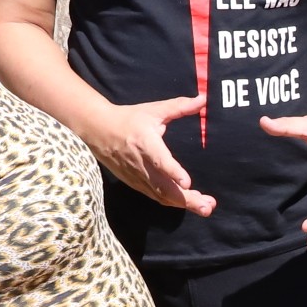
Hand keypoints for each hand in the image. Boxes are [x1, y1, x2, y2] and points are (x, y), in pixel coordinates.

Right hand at [85, 95, 216, 215]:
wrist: (98, 130)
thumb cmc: (129, 119)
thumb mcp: (154, 110)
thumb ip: (180, 106)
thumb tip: (203, 99)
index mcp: (145, 143)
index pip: (160, 160)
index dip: (173, 172)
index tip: (187, 183)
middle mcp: (141, 164)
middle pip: (164, 187)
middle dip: (187, 199)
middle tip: (208, 207)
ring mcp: (137, 176)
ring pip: (161, 195)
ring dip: (184, 203)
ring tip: (206, 207)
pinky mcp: (135, 183)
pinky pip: (156, 196)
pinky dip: (172, 202)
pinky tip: (189, 203)